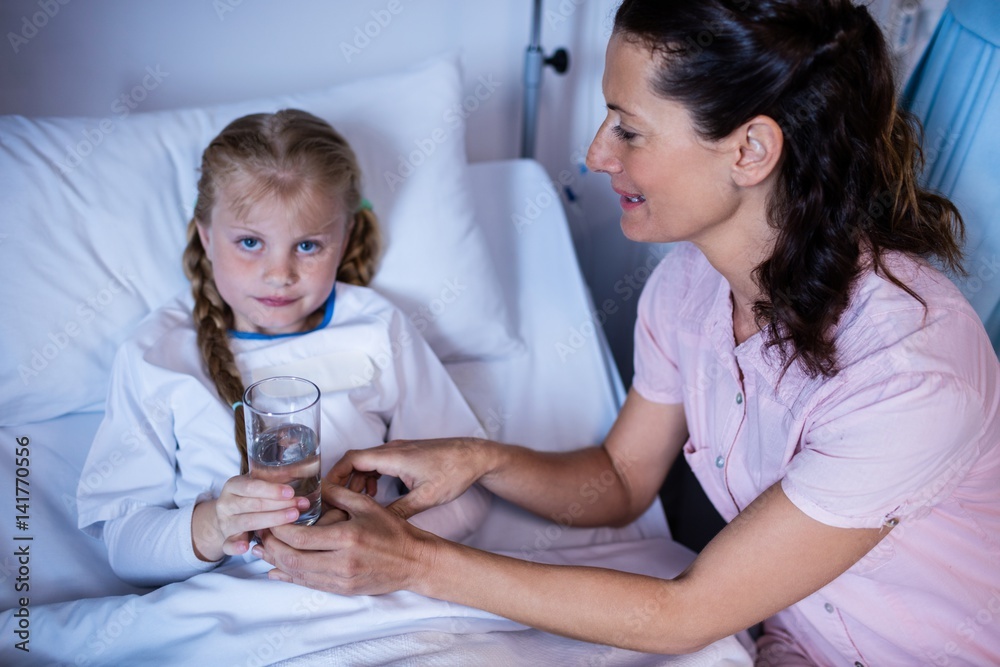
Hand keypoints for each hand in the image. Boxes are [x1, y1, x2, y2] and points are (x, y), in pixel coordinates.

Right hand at [191, 475, 311, 561]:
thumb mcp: (256, 486)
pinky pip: (228, 544)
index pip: (251, 486)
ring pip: (246, 522)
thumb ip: (273, 482)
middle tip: (300, 506)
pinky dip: (236, 546)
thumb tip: (307, 472)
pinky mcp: (225, 539)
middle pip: (253, 504)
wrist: (226, 517)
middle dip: (279, 505)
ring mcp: (225, 522)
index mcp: (233, 486)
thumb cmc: (248, 498)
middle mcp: (226, 503)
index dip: (271, 490)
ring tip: (293, 517)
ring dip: (271, 521)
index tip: (291, 492)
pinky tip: (246, 547)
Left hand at [255, 484, 436, 594]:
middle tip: (260, 535)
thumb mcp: (367, 506)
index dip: (279, 530)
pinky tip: (276, 570)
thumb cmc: (392, 531)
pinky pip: (310, 585)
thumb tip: (315, 484)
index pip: (300, 538)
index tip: (269, 519)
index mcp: (347, 538)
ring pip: (298, 574)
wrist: (413, 562)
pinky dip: (290, 577)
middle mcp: (342, 562)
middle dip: (272, 547)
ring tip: (262, 551)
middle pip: (293, 558)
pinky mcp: (343, 590)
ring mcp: (342, 579)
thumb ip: (338, 494)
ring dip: (276, 563)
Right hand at [327, 437, 490, 519]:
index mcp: (393, 456)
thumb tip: (377, 526)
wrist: (476, 456)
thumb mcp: (427, 497)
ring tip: (354, 503)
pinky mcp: (405, 455)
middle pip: (354, 461)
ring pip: (366, 463)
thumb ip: (400, 511)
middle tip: (335, 504)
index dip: (334, 476)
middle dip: (342, 482)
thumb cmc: (454, 472)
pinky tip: (374, 494)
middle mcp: (392, 449)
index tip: (325, 494)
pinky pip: (378, 464)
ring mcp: (398, 450)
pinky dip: (370, 478)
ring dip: (356, 481)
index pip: (351, 459)